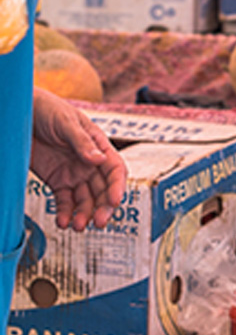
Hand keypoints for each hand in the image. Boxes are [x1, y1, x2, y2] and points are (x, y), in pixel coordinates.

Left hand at [30, 90, 126, 230]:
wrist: (19, 113)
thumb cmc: (47, 109)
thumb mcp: (66, 122)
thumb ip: (82, 142)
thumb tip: (99, 160)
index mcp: (98, 146)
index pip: (115, 170)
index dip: (117, 187)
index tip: (114, 201)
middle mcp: (89, 163)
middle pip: (103, 190)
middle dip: (103, 208)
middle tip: (98, 222)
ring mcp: (73, 174)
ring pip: (85, 200)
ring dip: (84, 215)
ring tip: (76, 226)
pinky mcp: (56, 182)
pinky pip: (64, 202)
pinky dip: (65, 213)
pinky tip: (63, 221)